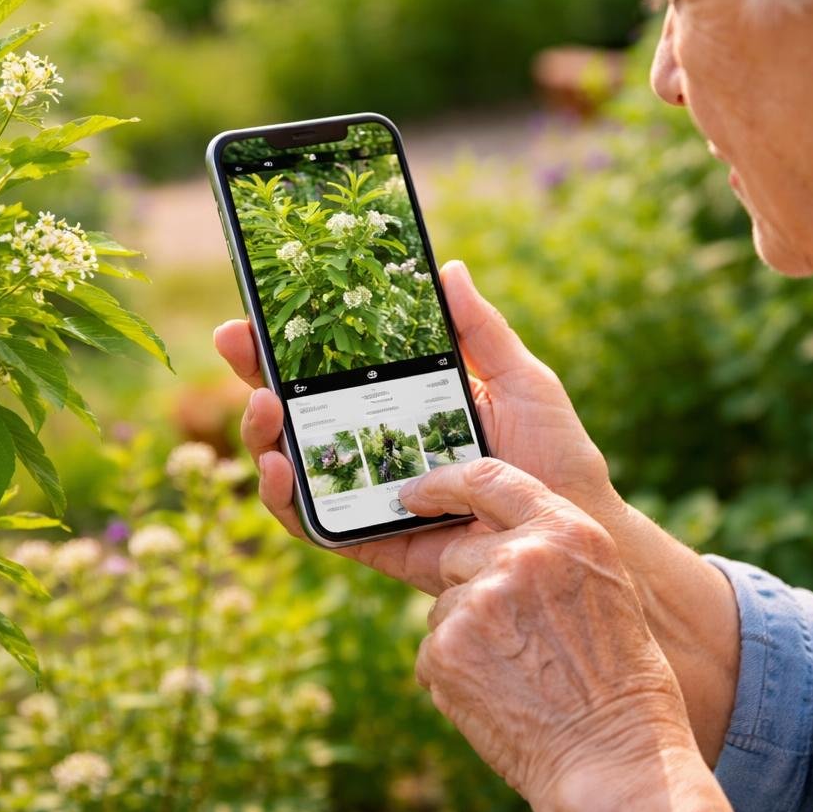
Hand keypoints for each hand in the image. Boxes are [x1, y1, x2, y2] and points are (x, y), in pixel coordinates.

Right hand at [212, 259, 618, 595]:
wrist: (577, 532)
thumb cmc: (555, 458)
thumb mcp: (522, 381)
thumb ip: (483, 331)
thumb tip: (449, 270)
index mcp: (406, 402)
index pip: (335, 366)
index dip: (291, 340)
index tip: (257, 309)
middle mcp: (377, 446)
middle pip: (299, 410)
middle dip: (256, 374)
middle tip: (235, 342)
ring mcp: (370, 494)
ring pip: (294, 465)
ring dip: (262, 435)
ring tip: (263, 408)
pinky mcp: (372, 541)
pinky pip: (315, 525)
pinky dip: (286, 501)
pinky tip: (281, 470)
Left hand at [401, 459, 743, 811]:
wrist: (613, 758)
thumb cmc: (620, 683)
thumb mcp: (606, 593)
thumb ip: (552, 557)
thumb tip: (498, 547)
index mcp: (568, 533)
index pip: (490, 478)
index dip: (443, 482)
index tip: (415, 492)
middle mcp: (520, 557)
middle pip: (459, 553)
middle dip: (472, 588)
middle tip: (513, 639)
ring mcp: (479, 601)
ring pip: (445, 607)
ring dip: (466, 637)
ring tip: (518, 677)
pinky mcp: (447, 648)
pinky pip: (433, 651)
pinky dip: (454, 675)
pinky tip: (497, 698)